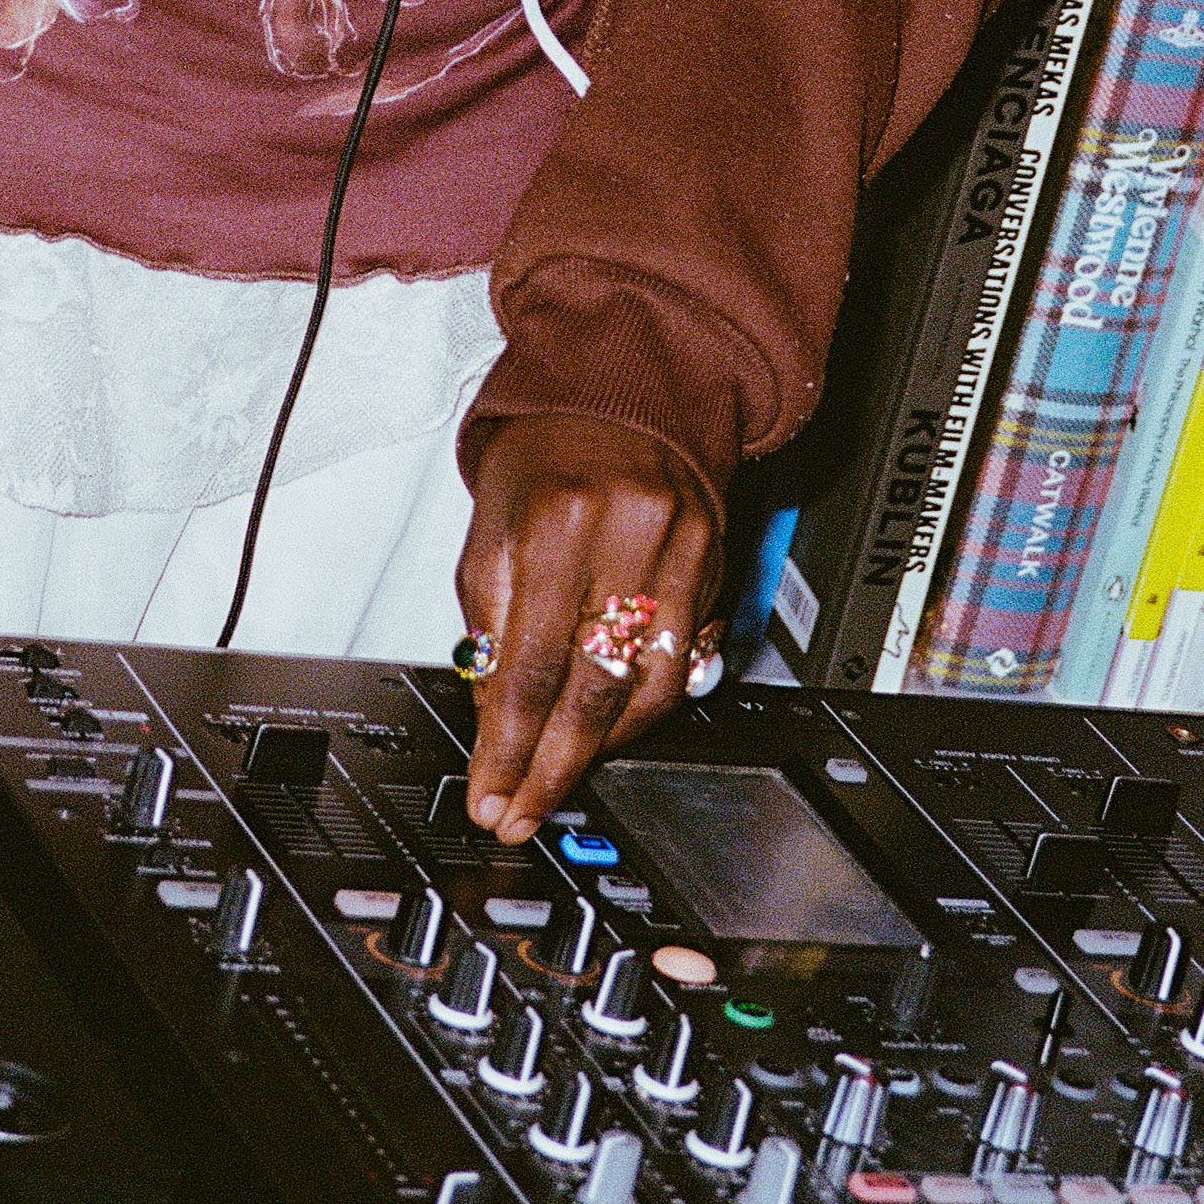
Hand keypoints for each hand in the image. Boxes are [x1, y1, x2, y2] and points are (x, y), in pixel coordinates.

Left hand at [455, 412, 719, 839]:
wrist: (623, 391)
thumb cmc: (546, 454)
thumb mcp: (491, 524)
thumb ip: (489, 620)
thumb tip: (491, 718)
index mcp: (556, 518)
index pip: (531, 663)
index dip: (508, 745)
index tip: (490, 794)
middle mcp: (625, 533)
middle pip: (593, 688)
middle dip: (552, 767)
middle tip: (523, 812)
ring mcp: (680, 549)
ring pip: (649, 688)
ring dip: (601, 749)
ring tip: (559, 777)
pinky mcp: (715, 562)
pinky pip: (685, 663)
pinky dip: (646, 710)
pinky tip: (611, 731)